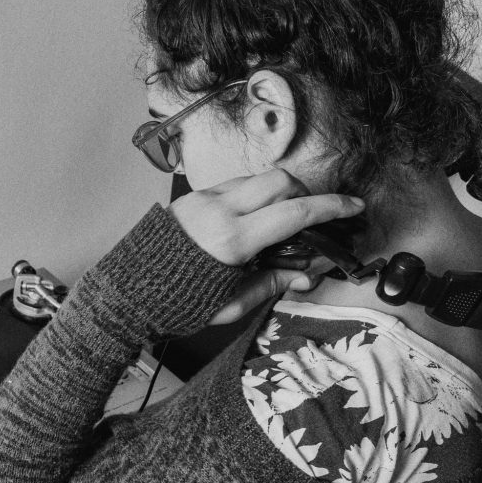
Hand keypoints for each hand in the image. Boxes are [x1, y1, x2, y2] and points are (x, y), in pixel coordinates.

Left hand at [168, 168, 364, 324]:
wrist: (127, 291)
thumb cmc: (176, 303)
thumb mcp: (230, 303)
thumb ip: (272, 283)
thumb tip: (307, 273)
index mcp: (231, 239)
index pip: (295, 212)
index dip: (331, 208)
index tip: (353, 208)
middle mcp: (218, 210)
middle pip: (280, 182)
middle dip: (305, 195)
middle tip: (312, 220)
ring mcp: (203, 199)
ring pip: (256, 179)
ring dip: (278, 194)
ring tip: (281, 225)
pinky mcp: (192, 198)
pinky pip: (234, 186)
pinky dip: (253, 196)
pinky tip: (253, 221)